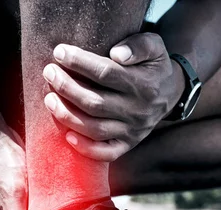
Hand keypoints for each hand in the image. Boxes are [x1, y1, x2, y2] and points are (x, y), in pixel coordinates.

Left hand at [42, 32, 184, 161]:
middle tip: (49, 73)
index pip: (105, 73)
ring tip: (49, 99)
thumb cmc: (153, 66)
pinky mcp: (127, 144)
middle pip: (95, 102)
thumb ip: (138, 46)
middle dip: (66, 87)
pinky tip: (67, 136)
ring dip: (67, 115)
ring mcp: (133, 131)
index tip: (59, 52)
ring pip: (95, 128)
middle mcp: (138, 111)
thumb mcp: (154, 46)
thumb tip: (117, 54)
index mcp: (143, 84)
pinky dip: (86, 148)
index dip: (79, 62)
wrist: (171, 93)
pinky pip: (106, 153)